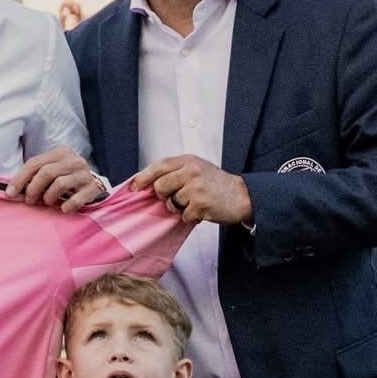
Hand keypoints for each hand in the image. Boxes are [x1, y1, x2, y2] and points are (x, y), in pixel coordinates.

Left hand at [6, 148, 106, 211]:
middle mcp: (73, 160)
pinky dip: (67, 206)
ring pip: (60, 184)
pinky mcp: (94, 187)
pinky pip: (76, 199)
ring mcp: (84, 173)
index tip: (10, 193)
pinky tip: (63, 208)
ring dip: (49, 197)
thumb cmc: (66, 178)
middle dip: (33, 189)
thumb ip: (35, 175)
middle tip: (29, 201)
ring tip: (47, 202)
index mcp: (60, 152)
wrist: (94, 183)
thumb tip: (12, 190)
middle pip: (46, 173)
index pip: (34, 164)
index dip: (20, 179)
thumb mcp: (51, 170)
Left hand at [131, 154, 252, 224]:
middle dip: (164, 196)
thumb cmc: (217, 184)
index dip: (143, 177)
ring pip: (171, 203)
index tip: (133, 186)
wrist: (242, 195)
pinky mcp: (200, 204)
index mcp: (188, 160)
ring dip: (180, 208)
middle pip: (160, 187)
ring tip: (194, 202)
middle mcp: (191, 171)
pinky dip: (190, 217)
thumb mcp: (197, 169)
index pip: (159, 166)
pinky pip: (184, 215)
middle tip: (177, 197)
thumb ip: (176, 172)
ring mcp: (196, 187)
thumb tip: (149, 183)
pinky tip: (202, 210)